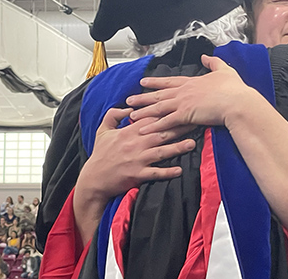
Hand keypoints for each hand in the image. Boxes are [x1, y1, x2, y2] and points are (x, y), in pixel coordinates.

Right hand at [77, 107, 195, 199]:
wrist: (93, 179)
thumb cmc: (100, 155)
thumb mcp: (102, 130)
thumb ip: (113, 115)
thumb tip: (128, 108)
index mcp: (128, 132)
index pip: (151, 119)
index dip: (166, 113)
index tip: (180, 108)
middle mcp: (135, 144)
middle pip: (160, 133)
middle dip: (178, 127)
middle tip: (194, 122)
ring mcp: (137, 160)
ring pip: (161, 151)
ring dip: (177, 148)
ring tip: (192, 143)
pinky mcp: (137, 175)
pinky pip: (155, 173)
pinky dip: (167, 172)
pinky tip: (179, 170)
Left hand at [126, 55, 253, 132]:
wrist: (237, 102)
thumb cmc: (233, 89)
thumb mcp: (224, 71)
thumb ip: (214, 63)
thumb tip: (206, 56)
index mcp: (192, 82)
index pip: (170, 81)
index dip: (156, 82)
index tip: (144, 82)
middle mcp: (184, 91)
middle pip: (159, 95)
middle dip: (143, 97)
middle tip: (129, 99)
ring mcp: (183, 103)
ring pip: (158, 108)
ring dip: (144, 111)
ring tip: (131, 114)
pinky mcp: (185, 115)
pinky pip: (165, 122)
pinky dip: (153, 126)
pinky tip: (143, 129)